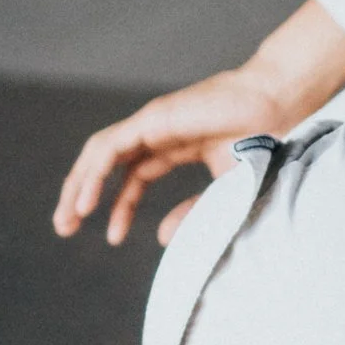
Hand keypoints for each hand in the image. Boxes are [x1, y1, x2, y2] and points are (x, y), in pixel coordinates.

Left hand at [52, 0, 344, 246]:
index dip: (119, 206)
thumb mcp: (224, 191)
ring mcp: (152, 123)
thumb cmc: (264, 139)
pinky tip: (86, 201)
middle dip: (82, 195)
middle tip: (65, 227)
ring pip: (100, 154)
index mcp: (176, 146)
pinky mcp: (151, 119)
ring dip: (78, 185)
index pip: (133, 177)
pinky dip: (93, 174)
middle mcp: (157, 133)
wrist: (279, 106)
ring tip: (68, 219)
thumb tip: (159, 237)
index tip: (112, 237)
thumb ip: (192, 212)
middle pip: (106, 164)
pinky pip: (110, 148)